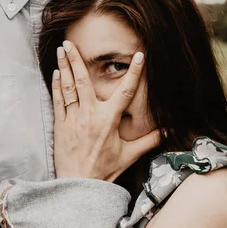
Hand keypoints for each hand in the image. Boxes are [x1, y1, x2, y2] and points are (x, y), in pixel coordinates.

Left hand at [52, 40, 160, 181]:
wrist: (79, 186)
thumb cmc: (104, 170)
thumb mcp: (129, 155)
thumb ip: (149, 141)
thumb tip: (170, 130)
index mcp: (109, 120)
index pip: (126, 91)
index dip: (134, 72)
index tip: (140, 56)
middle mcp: (90, 115)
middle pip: (83, 81)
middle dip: (76, 59)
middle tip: (70, 41)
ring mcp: (73, 119)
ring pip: (67, 87)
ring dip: (64, 67)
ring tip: (61, 50)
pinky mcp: (60, 125)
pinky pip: (58, 100)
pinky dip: (56, 85)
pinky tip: (56, 73)